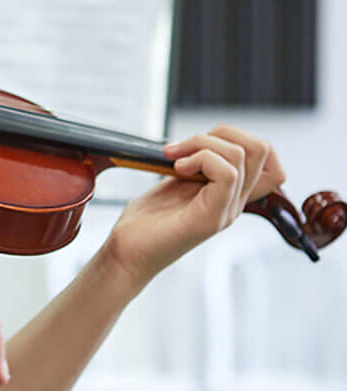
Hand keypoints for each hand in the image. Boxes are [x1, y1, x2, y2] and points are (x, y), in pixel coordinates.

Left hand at [104, 125, 285, 285]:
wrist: (126, 253)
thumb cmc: (144, 222)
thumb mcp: (175, 183)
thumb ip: (196, 165)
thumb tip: (204, 141)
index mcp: (228, 193)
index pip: (267, 157)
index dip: (239, 137)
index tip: (200, 144)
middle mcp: (234, 203)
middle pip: (261, 148)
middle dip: (219, 133)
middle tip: (182, 148)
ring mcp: (226, 211)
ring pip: (243, 155)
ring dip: (202, 144)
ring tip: (173, 158)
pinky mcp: (211, 218)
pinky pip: (228, 174)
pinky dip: (200, 159)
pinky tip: (177, 170)